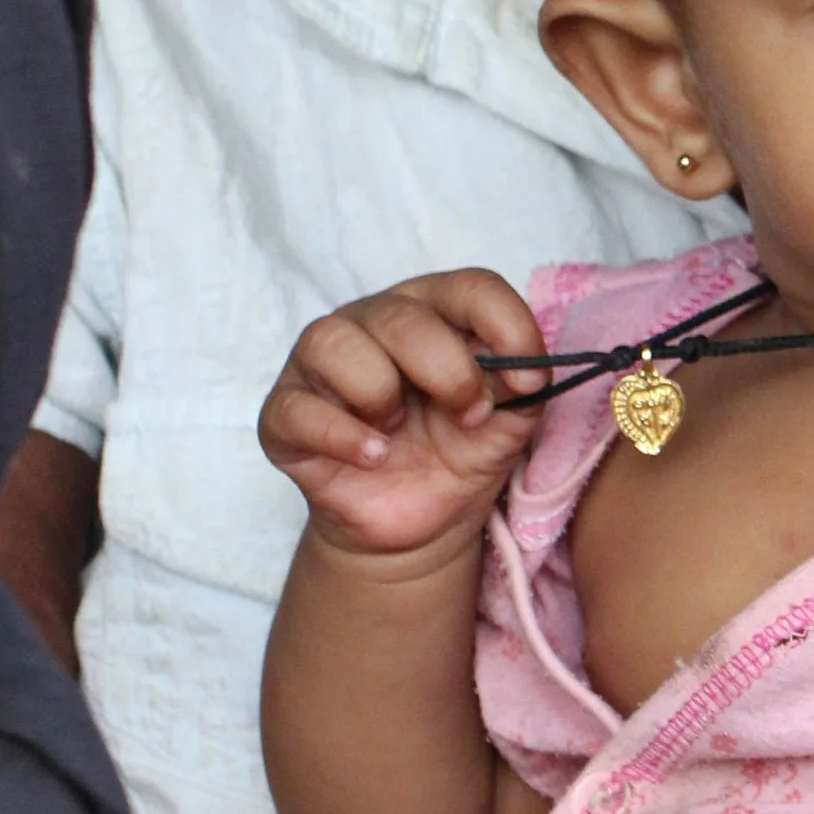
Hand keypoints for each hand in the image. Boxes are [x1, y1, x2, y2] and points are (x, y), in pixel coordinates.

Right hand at [257, 269, 542, 557]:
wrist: (417, 525)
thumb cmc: (457, 453)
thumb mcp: (505, 424)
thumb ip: (522, 391)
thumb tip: (526, 371)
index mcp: (431, 311)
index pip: (470, 287)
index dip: (507, 326)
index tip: (530, 383)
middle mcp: (371, 323)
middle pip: (402, 315)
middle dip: (447, 371)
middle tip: (469, 415)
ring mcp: (319, 365)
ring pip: (333, 342)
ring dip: (380, 392)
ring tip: (399, 431)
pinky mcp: (284, 415)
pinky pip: (297, 408)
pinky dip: (343, 435)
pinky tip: (374, 457)